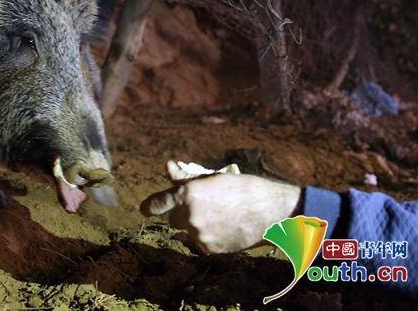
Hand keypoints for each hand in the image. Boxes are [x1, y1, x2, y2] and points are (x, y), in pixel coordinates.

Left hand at [140, 161, 301, 252]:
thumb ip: (187, 178)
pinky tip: (226, 227)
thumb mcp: (213, 178)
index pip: (156, 204)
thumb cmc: (244, 189)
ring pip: (187, 231)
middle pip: (173, 219)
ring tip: (218, 216)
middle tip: (202, 206)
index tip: (145, 209)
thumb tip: (167, 167)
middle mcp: (190, 216)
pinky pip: (200, 243)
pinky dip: (208, 237)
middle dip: (182, 213)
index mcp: (188, 194)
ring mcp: (199, 235)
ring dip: (195, 225)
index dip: (149, 206)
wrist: (272, 213)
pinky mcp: (210, 249)